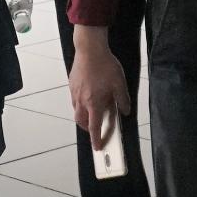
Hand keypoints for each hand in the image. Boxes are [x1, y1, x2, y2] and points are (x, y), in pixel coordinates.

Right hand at [67, 25, 129, 146]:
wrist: (89, 49)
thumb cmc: (105, 65)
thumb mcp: (119, 83)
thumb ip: (123, 100)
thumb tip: (125, 111)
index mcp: (94, 103)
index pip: (94, 126)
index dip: (96, 138)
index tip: (98, 147)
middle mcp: (82, 100)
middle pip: (81, 121)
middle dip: (88, 128)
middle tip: (95, 129)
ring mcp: (75, 92)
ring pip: (76, 110)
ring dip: (83, 116)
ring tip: (92, 112)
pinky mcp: (71, 84)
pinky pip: (74, 99)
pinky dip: (80, 103)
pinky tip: (87, 96)